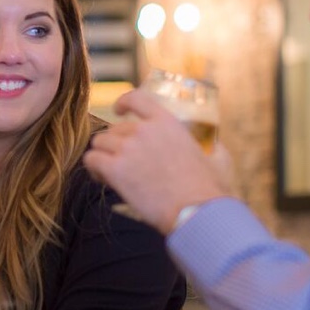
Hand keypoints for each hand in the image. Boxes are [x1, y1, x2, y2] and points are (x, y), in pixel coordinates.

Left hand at [83, 89, 232, 233]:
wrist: (195, 211)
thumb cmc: (208, 190)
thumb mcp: (218, 159)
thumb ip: (212, 146)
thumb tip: (215, 145)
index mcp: (167, 123)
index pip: (137, 98)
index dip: (123, 103)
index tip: (118, 111)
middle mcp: (144, 130)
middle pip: (114, 129)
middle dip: (115, 145)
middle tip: (121, 163)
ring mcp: (128, 149)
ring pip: (99, 142)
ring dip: (102, 155)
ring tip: (109, 172)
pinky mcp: (115, 169)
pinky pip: (91, 159)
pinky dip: (93, 168)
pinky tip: (102, 179)